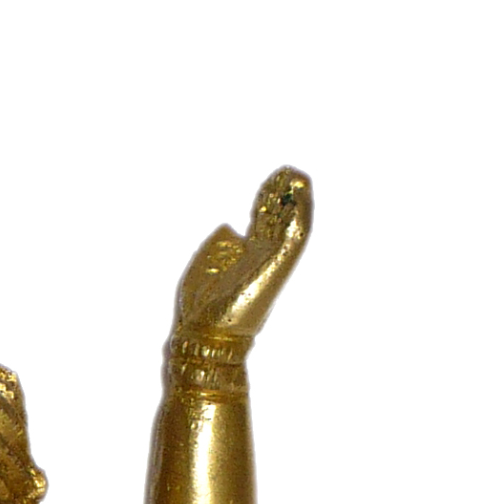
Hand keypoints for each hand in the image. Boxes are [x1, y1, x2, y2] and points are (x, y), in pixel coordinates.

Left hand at [175, 167, 312, 339]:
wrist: (205, 332)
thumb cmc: (201, 306)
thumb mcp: (208, 263)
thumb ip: (221, 243)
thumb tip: (230, 228)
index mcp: (245, 257)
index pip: (263, 222)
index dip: (267, 200)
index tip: (270, 181)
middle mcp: (261, 258)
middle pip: (278, 219)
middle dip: (281, 195)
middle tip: (284, 171)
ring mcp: (271, 262)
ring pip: (291, 225)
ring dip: (296, 200)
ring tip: (297, 175)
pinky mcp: (278, 267)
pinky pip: (295, 236)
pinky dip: (300, 213)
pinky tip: (300, 192)